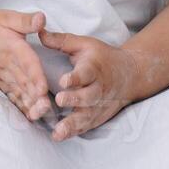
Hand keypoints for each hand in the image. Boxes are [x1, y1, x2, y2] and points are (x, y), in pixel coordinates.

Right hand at [0, 10, 56, 123]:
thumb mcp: (6, 16)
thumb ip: (26, 20)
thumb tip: (42, 18)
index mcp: (12, 47)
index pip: (27, 64)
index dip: (35, 77)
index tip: (43, 89)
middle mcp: (7, 64)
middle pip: (23, 82)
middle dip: (34, 97)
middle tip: (46, 109)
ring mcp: (1, 75)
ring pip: (17, 92)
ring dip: (28, 104)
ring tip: (39, 115)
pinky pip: (10, 95)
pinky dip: (19, 106)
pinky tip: (29, 116)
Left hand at [38, 27, 145, 141]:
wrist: (129, 74)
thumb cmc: (101, 57)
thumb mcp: (84, 44)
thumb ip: (61, 41)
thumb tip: (39, 31)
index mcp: (94, 68)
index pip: (86, 73)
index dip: (75, 77)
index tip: (63, 80)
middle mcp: (98, 88)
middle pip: (88, 96)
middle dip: (74, 99)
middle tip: (59, 101)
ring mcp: (99, 105)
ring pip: (87, 115)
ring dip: (72, 123)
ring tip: (58, 131)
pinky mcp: (97, 116)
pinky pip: (86, 126)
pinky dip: (74, 132)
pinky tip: (60, 137)